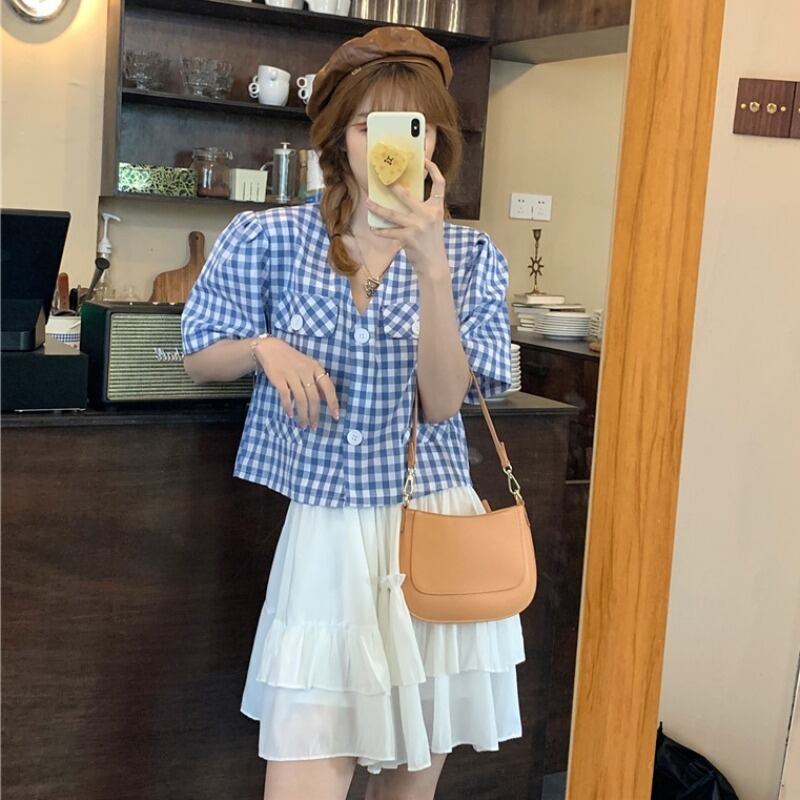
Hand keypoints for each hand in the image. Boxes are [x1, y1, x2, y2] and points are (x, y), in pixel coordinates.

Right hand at [254, 337, 339, 428]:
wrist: (271, 349)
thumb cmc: (292, 360)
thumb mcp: (308, 366)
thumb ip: (316, 381)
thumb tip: (324, 400)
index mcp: (316, 368)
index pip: (328, 388)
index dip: (333, 403)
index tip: (335, 416)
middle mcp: (306, 371)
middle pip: (314, 397)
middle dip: (315, 414)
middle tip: (313, 426)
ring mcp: (292, 374)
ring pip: (301, 399)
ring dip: (303, 415)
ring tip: (303, 425)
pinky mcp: (279, 378)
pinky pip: (286, 396)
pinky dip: (288, 407)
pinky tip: (289, 415)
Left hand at [366, 159, 448, 277]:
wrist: (434, 263)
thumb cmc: (431, 241)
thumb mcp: (433, 221)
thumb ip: (423, 208)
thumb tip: (404, 196)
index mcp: (436, 208)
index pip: (440, 183)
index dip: (434, 169)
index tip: (425, 160)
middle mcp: (428, 214)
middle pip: (407, 195)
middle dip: (392, 186)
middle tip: (381, 178)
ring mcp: (417, 226)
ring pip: (392, 214)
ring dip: (378, 208)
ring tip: (368, 202)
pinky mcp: (408, 238)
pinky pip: (390, 232)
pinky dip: (380, 230)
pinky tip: (373, 227)